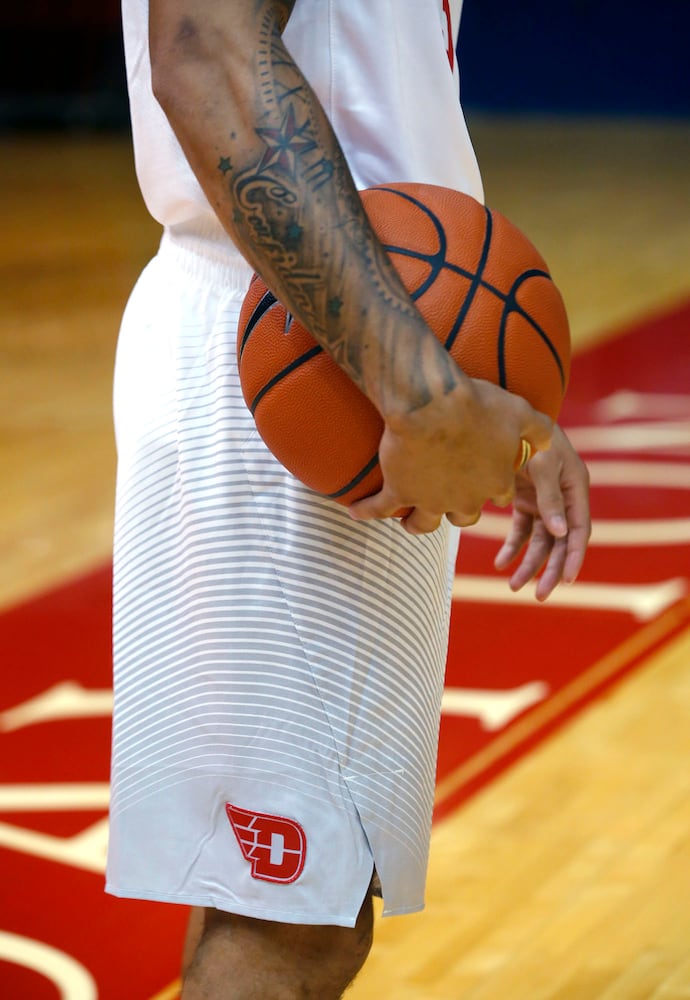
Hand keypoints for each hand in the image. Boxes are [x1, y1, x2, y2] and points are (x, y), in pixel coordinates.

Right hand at [348, 378, 552, 532]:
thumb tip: (552, 437)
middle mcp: (465, 498)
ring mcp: (430, 499)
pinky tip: (355, 511)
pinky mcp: (399, 492)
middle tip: (445, 495)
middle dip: (456, 506)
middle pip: (464, 514)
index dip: (490, 484)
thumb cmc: (477, 402)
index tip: (482, 473)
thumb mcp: (518, 410)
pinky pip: (380, 509)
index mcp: (495, 481)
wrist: (432, 402)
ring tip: (407, 520)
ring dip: (416, 522)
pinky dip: (366, 511)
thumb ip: (538, 428)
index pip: (496, 494)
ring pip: (424, 524)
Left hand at [493, 424, 590, 600]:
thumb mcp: (543, 464)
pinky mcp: (524, 501)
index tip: (566, 581)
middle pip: (559, 543)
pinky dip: (510, 547)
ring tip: (512, 585)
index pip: (579, 532)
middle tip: (539, 596)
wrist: (507, 417)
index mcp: (576, 490)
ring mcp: (543, 501)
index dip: (573, 557)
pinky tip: (499, 562)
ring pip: (539, 541)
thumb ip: (550, 499)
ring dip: (528, 563)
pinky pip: (520, 531)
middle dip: (549, 570)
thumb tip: (561, 534)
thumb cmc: (531, 436)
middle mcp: (563, 499)